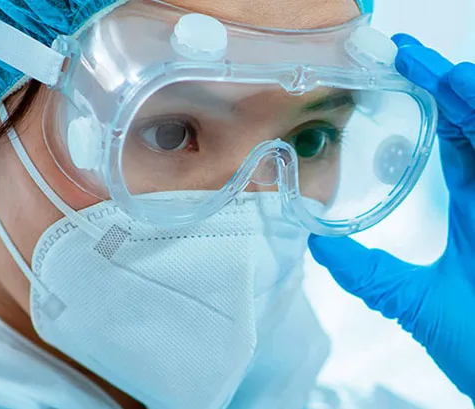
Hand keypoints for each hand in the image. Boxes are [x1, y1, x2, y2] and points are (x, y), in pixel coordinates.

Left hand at [308, 34, 474, 399]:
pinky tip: (471, 97)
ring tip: (441, 73)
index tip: (395, 79)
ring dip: (473, 96)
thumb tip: (316, 242)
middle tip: (408, 58)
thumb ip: (365, 271)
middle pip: (474, 123)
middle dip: (447, 87)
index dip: (430, 107)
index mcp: (470, 206)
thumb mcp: (407, 298)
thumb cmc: (474, 340)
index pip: (452, 141)